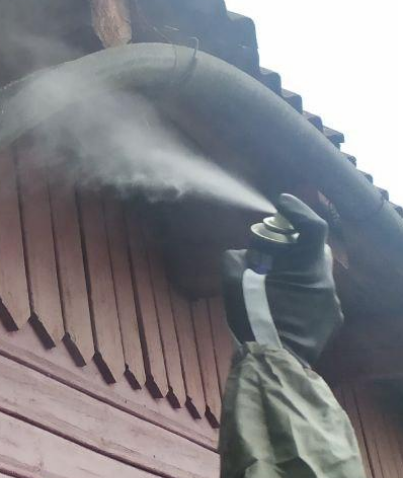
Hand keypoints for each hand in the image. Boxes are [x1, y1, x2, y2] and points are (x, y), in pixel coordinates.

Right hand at [220, 193, 342, 366]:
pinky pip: (315, 296)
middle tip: (271, 247)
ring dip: (296, 269)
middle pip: (315, 249)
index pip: (313, 227)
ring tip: (272, 280)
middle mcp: (326, 283)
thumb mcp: (233, 281)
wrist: (274, 363)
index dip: (298, 210)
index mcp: (307, 269)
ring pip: (314, 274)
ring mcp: (331, 304)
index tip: (281, 203)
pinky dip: (299, 291)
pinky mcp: (330, 321)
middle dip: (295, 242)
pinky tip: (282, 304)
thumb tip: (245, 255)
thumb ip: (237, 257)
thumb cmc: (254, 319)